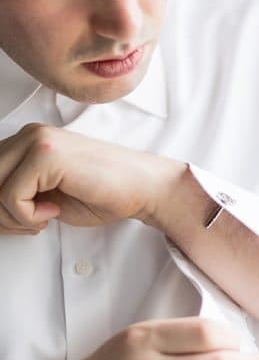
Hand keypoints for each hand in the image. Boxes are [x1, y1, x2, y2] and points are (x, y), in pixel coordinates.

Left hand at [0, 123, 185, 234]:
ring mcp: (36, 141)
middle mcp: (29, 135)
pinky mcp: (45, 155)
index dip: (0, 206)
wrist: (144, 188)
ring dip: (14, 217)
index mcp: (29, 141)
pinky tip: (54, 211)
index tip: (24, 221)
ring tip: (43, 219)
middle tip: (30, 225)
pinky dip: (28, 216)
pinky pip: (11, 196)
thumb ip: (20, 194)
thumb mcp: (50, 196)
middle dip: (2, 213)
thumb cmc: (105, 194)